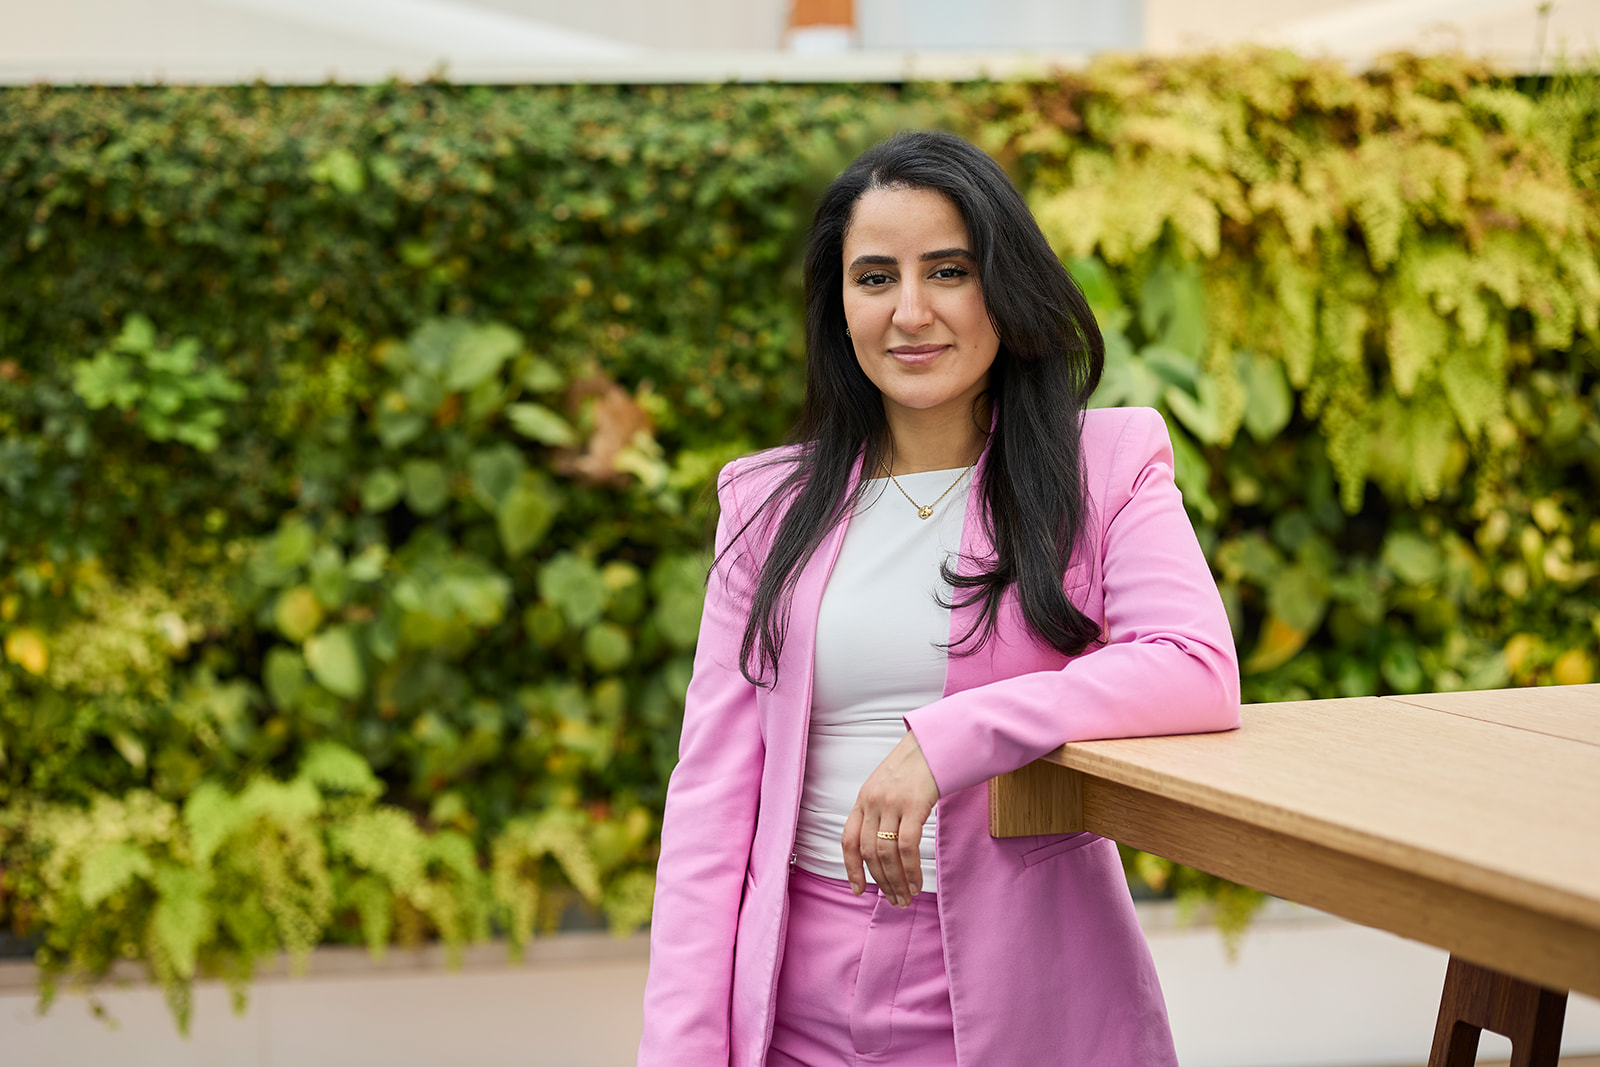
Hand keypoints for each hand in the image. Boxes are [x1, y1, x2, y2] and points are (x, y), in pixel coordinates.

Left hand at [842, 731, 939, 906]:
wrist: (936, 740)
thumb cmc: (916, 766)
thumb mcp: (888, 785)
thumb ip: (880, 810)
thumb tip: (882, 846)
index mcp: (863, 798)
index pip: (849, 839)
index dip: (851, 868)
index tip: (858, 890)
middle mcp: (873, 801)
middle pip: (869, 852)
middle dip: (881, 881)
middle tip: (893, 900)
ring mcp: (892, 803)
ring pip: (886, 854)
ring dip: (896, 881)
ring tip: (906, 897)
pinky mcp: (914, 804)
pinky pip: (907, 847)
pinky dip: (911, 870)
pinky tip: (917, 882)